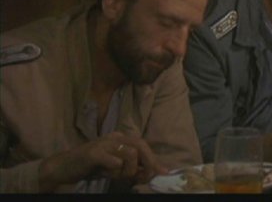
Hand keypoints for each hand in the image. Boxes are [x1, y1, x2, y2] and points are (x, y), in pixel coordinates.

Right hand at [38, 131, 167, 191]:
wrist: (63, 167)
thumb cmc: (91, 168)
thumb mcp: (114, 168)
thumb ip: (131, 168)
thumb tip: (150, 173)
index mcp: (120, 139)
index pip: (143, 145)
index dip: (154, 159)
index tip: (163, 172)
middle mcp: (114, 138)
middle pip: (140, 145)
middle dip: (147, 163)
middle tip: (144, 177)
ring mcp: (103, 143)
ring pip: (130, 154)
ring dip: (128, 170)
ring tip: (117, 176)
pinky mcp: (93, 152)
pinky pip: (113, 160)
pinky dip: (115, 169)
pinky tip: (107, 172)